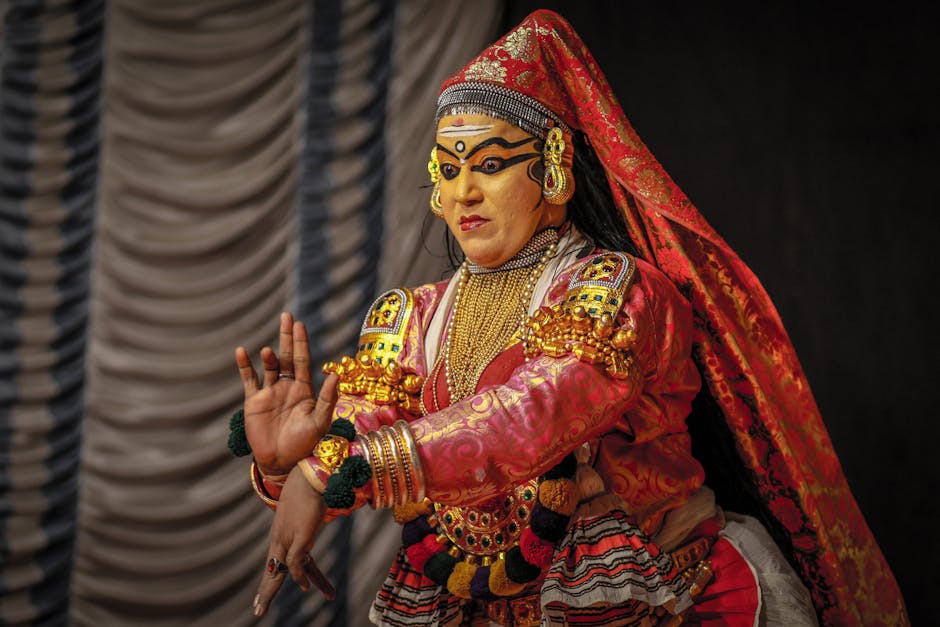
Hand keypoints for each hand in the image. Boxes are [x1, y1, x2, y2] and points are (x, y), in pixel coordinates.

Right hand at [235, 312, 338, 475]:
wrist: (282, 462)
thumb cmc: (305, 444)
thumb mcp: (320, 421)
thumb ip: (327, 398)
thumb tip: (335, 374)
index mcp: (305, 389)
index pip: (302, 360)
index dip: (301, 343)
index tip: (300, 325)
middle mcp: (287, 387)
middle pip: (286, 356)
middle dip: (287, 337)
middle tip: (287, 316)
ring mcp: (270, 393)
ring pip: (269, 367)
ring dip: (268, 358)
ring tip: (269, 351)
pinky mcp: (254, 402)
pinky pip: (249, 379)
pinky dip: (245, 366)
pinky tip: (241, 351)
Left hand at [252, 466, 335, 616]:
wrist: (311, 476)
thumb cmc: (309, 490)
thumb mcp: (307, 514)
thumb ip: (307, 527)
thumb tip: (311, 531)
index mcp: (282, 535)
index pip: (275, 563)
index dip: (271, 580)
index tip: (263, 596)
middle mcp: (281, 539)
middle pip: (272, 571)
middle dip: (265, 592)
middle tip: (257, 611)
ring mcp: (289, 538)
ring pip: (276, 572)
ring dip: (269, 592)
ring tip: (262, 610)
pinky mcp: (300, 537)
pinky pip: (296, 562)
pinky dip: (298, 576)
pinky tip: (305, 587)